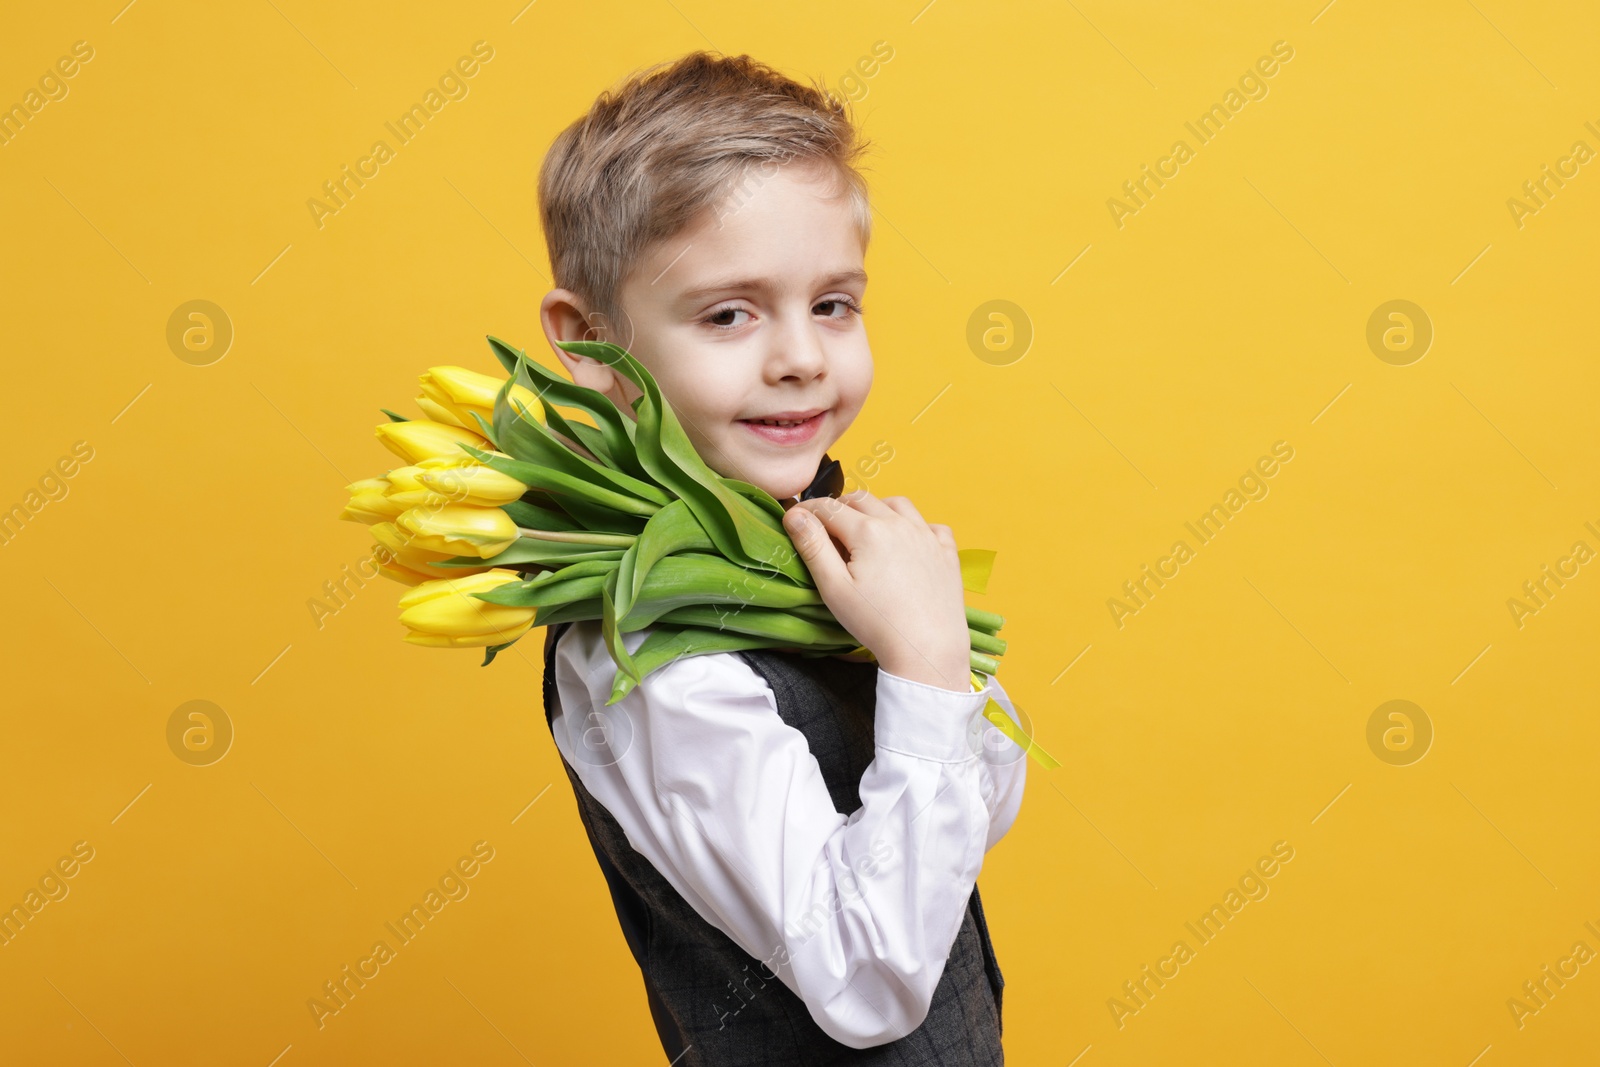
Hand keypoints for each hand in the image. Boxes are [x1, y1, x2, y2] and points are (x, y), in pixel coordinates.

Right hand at [782, 490, 971, 691]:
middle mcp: (899, 524)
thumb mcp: (834, 588)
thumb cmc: (877, 623)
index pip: (829, 509)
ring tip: (866, 527)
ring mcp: (927, 536)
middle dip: (840, 507)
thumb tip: (795, 515)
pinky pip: (930, 524)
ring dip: (877, 508)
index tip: (796, 519)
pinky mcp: (947, 552)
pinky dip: (915, 525)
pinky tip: (907, 541)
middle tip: (827, 526)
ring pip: (897, 504)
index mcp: (868, 531)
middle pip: (862, 500)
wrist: (927, 649)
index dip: (808, 511)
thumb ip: (813, 547)